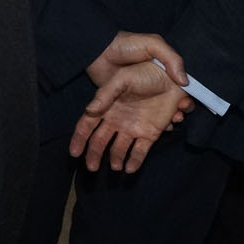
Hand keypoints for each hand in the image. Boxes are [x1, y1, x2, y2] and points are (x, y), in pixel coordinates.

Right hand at [71, 59, 192, 173]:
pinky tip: (130, 169)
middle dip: (94, 154)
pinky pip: (140, 151)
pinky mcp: (150, 133)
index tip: (74, 153)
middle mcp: (116, 120)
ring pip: (119, 148)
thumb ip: (105, 95)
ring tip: (115, 167)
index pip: (87, 125)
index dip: (79, 139)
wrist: (170, 77)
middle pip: (100, 140)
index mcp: (106, 107)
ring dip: (115, 159)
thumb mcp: (121, 80)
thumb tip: (89, 111)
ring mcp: (133, 128)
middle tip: (91, 168)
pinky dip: (135, 161)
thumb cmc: (143, 74)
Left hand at [89, 30, 191, 126]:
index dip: (185, 102)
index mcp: (164, 76)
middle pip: (171, 109)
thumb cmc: (127, 44)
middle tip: (176, 117)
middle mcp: (153, 90)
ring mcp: (138, 100)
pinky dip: (142, 127)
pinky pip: (135, 122)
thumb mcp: (153, 44)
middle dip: (177, 116)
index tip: (183, 105)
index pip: (181, 94)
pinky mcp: (122, 107)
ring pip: (155, 119)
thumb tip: (184, 82)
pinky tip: (147, 128)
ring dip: (163, 124)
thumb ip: (172, 58)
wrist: (99, 50)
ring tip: (166, 124)